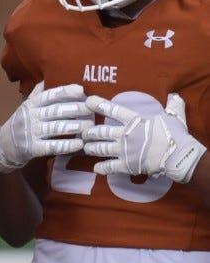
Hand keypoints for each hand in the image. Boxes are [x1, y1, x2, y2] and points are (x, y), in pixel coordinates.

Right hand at [0, 82, 90, 171]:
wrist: (3, 145)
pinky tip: (80, 144)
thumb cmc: (21, 122)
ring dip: (75, 126)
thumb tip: (48, 77)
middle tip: (93, 109)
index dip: (65, 92)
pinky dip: (67, 145)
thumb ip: (38, 93)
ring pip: (56, 127)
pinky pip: (52, 146)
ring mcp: (31, 132)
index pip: (49, 95)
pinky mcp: (33, 148)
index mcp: (32, 104)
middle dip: (76, 108)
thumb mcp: (27, 106)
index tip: (81, 90)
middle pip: (56, 110)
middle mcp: (31, 116)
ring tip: (90, 126)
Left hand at [84, 93, 205, 183]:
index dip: (99, 104)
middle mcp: (125, 134)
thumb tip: (175, 95)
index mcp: (134, 120)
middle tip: (84, 133)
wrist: (179, 155)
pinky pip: (109, 167)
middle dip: (89, 132)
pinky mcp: (127, 165)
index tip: (87, 101)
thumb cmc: (176, 134)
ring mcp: (124, 150)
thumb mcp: (174, 116)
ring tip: (86, 148)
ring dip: (91, 148)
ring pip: (101, 148)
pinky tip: (95, 168)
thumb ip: (172, 105)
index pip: (113, 110)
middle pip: (100, 131)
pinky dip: (101, 167)